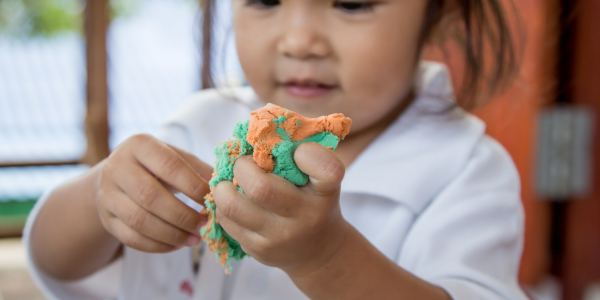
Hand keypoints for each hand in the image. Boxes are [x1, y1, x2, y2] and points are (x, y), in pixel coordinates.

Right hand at [96, 134, 211, 252]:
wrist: (118, 176)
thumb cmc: (157, 165)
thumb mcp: (175, 157)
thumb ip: (198, 169)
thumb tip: (224, 186)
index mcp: (139, 145)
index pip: (169, 166)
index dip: (193, 186)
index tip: (213, 201)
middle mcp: (116, 167)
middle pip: (151, 197)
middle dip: (182, 215)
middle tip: (204, 224)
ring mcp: (106, 194)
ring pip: (139, 221)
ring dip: (172, 234)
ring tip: (195, 239)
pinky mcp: (106, 218)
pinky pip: (131, 238)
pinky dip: (158, 246)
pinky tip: (178, 245)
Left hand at [213, 142, 349, 275]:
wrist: (319, 249)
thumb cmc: (314, 198)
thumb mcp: (320, 177)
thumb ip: (299, 152)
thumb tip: (258, 123)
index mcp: (326, 190)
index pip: (326, 168)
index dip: (308, 153)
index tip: (296, 151)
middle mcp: (306, 215)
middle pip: (261, 188)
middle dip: (242, 167)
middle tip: (243, 162)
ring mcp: (281, 236)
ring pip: (234, 207)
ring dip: (223, 186)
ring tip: (230, 180)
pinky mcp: (259, 250)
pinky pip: (227, 222)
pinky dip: (223, 204)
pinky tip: (233, 199)